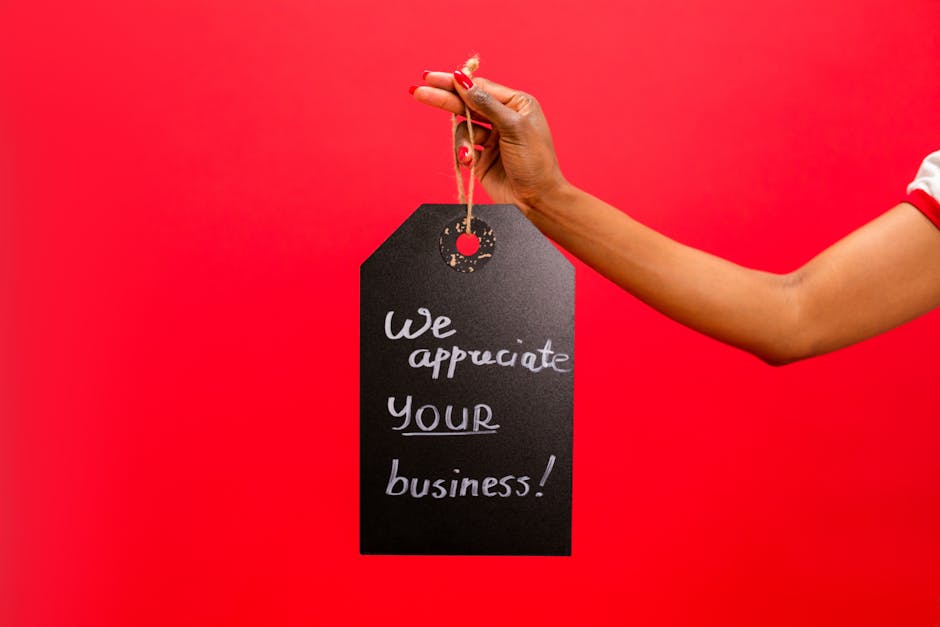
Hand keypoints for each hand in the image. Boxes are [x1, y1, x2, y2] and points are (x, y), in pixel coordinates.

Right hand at [410, 69, 568, 213]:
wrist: (537, 200)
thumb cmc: (534, 162)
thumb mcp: (513, 128)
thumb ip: (485, 104)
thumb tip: (462, 80)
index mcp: (516, 104)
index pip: (479, 87)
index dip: (454, 82)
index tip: (432, 78)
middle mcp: (503, 118)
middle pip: (466, 103)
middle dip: (443, 99)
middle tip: (419, 91)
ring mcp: (491, 139)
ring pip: (462, 128)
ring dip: (461, 141)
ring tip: (468, 156)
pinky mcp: (481, 158)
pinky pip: (463, 148)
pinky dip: (463, 154)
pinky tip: (469, 162)